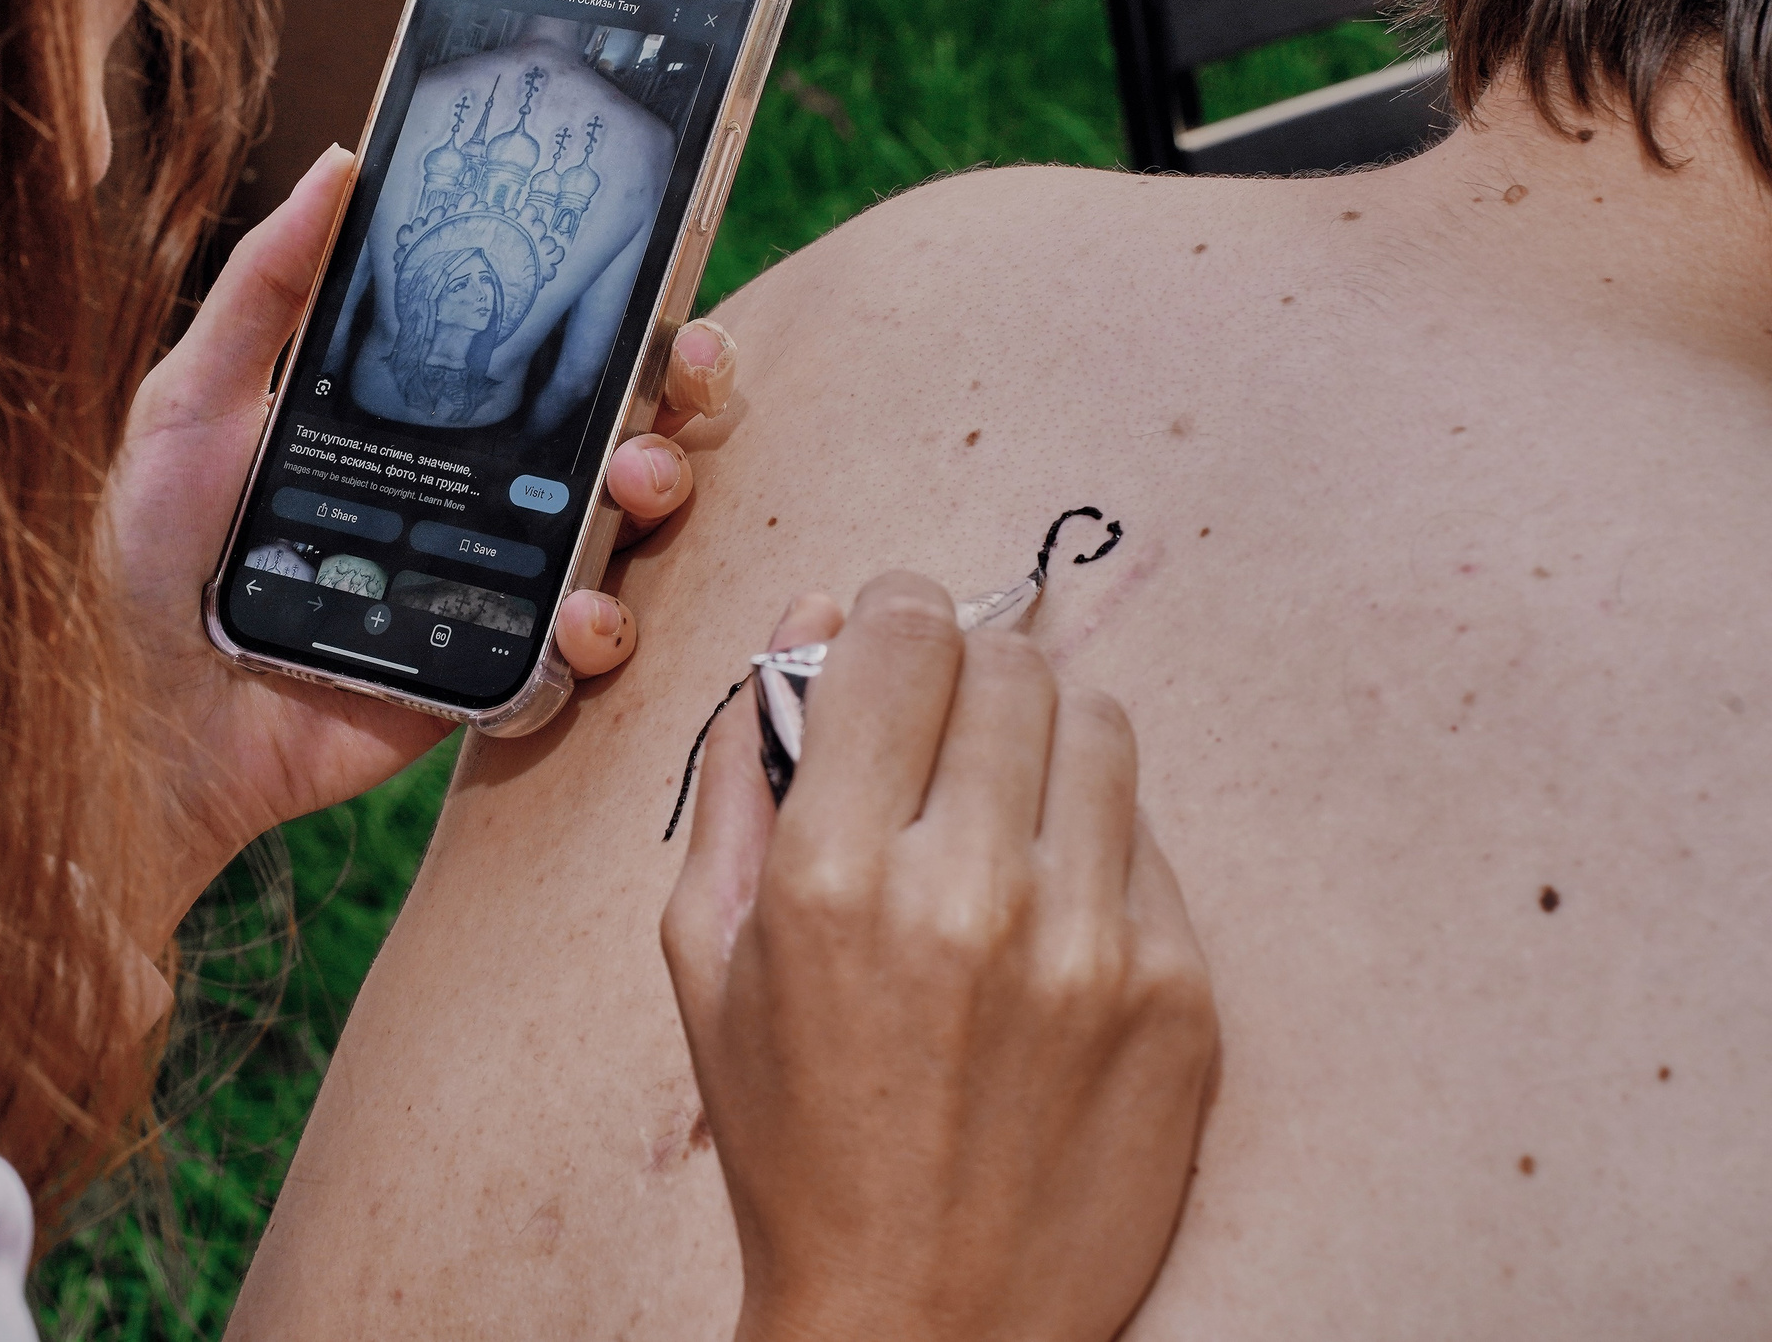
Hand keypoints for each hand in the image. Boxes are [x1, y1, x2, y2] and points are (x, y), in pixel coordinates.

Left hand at [107, 146, 739, 947]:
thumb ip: (268, 287)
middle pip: (624, 441)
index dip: (629, 330)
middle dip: (675, 412)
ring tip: (628, 493)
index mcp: (429, 425)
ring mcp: (494, 594)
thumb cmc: (151, 552)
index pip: (556, 363)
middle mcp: (481, 503)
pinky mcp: (489, 681)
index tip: (664, 300)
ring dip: (654, 507)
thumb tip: (341, 164)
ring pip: (626, 543)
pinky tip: (573, 617)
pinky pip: (580, 659)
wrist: (138, 709)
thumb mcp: (193, 398)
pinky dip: (599, 630)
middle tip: (661, 407)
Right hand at [662, 575, 1217, 1341]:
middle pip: (1008, 662)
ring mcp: (1095, 944)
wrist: (926, 1321)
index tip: (884, 639)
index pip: (899, 635)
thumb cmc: (796, 1141)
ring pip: (1099, 725)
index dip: (886, 615)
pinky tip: (1046, 913)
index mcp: (833, 875)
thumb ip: (741, 769)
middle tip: (937, 732)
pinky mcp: (1182, 994)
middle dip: (962, 674)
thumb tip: (806, 620)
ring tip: (999, 812)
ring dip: (1041, 740)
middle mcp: (973, 894)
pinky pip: (1152, 836)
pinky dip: (1095, 842)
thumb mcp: (704, 955)